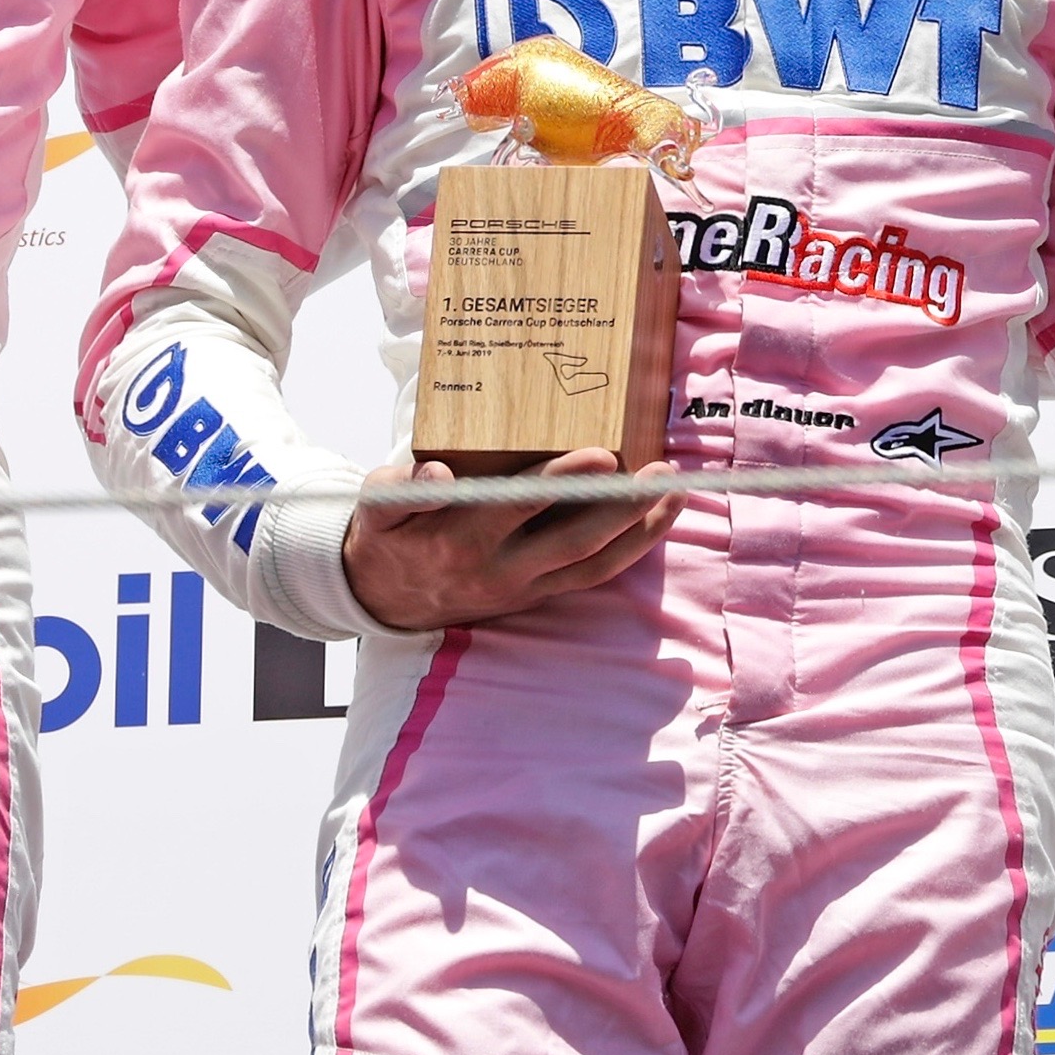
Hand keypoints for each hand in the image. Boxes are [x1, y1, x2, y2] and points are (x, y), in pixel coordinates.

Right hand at [339, 445, 678, 631]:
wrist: (383, 600)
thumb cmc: (388, 538)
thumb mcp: (378, 510)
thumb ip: (400, 488)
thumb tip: (436, 473)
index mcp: (461, 540)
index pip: (520, 507)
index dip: (562, 482)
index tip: (600, 453)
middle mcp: (500, 569)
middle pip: (573, 541)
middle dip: (622, 508)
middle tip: (660, 474)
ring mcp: (524, 587)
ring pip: (593, 564)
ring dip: (640, 532)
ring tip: (676, 494)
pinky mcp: (537, 594)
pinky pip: (592, 576)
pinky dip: (629, 551)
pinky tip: (658, 521)